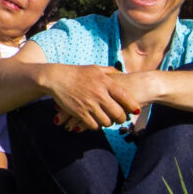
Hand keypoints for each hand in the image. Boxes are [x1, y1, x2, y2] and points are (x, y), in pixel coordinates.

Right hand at [42, 67, 159, 132]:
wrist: (56, 78)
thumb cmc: (77, 72)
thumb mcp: (95, 68)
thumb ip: (111, 71)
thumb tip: (124, 74)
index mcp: (105, 83)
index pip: (125, 98)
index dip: (133, 106)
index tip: (136, 110)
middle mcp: (99, 95)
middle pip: (118, 114)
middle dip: (122, 118)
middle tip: (121, 118)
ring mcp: (89, 105)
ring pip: (107, 122)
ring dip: (109, 123)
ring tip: (108, 120)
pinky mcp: (80, 113)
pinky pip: (93, 125)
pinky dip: (96, 126)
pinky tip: (95, 121)